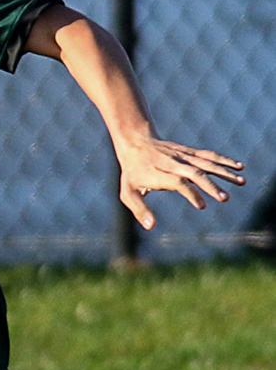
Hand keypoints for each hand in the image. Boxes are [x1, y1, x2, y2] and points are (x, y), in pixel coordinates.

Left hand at [115, 136, 244, 229]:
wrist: (135, 142)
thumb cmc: (132, 173)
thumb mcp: (128, 192)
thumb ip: (139, 209)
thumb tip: (151, 227)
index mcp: (158, 174)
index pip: (177, 182)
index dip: (190, 193)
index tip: (202, 206)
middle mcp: (172, 163)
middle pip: (193, 172)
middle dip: (210, 185)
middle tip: (225, 198)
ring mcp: (181, 156)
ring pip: (204, 162)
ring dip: (223, 172)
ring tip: (241, 181)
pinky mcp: (189, 151)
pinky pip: (208, 155)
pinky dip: (223, 160)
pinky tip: (239, 167)